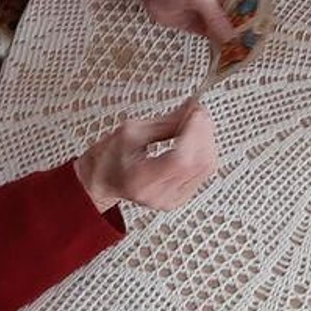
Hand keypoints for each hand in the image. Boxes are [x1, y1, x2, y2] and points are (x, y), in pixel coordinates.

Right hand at [74, 103, 218, 213]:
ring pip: (205, 168)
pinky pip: (203, 173)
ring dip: (206, 140)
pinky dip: (204, 151)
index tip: (196, 110)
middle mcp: (158, 195)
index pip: (179, 159)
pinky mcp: (180, 198)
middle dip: (203, 132)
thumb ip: (166, 123)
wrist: (103, 179)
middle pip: (197, 164)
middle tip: (198, 111)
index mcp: (140, 180)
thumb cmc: (109, 157)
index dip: (193, 132)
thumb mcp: (131, 131)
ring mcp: (171, 200)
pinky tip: (196, 138)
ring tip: (196, 122)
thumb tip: (191, 110)